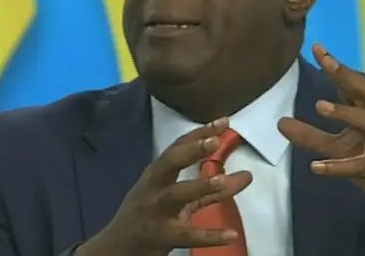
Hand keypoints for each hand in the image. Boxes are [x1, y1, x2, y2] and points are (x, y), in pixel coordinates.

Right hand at [77, 117, 252, 255]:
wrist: (118, 247)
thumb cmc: (149, 216)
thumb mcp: (178, 199)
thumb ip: (211, 188)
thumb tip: (247, 175)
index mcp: (157, 175)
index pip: (177, 148)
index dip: (199, 134)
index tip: (222, 121)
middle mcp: (154, 188)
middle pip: (170, 162)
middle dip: (191, 150)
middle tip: (215, 140)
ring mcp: (156, 211)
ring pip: (176, 195)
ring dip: (199, 185)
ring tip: (222, 179)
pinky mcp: (162, 236)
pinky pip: (187, 235)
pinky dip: (210, 235)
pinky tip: (230, 234)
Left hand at [278, 44, 364, 230]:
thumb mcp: (340, 149)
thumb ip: (312, 136)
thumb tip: (280, 123)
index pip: (353, 85)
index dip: (336, 66)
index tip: (317, 47)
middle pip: (364, 93)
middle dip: (345, 75)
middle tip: (324, 61)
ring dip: (344, 112)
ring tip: (319, 105)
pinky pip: (360, 165)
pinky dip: (337, 166)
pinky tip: (316, 167)